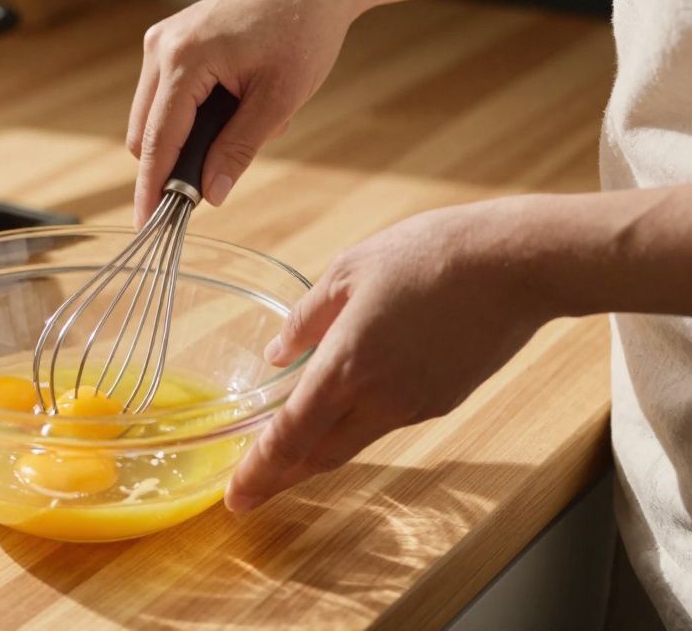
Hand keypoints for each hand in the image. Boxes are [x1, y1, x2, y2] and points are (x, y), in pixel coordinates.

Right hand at [127, 0, 359, 225]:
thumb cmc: (303, 33)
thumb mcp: (278, 101)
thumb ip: (238, 150)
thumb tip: (209, 196)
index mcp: (184, 58)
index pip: (157, 140)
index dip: (151, 187)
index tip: (145, 224)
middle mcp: (161, 47)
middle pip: (142, 133)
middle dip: (170, 165)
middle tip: (210, 187)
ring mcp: (161, 40)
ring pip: (150, 116)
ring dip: (184, 138)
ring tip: (243, 125)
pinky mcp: (169, 40)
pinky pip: (164, 96)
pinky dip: (189, 116)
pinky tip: (233, 106)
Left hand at [225, 198, 553, 511]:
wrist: (515, 265)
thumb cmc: (429, 254)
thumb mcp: (348, 270)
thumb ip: (306, 318)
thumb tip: (277, 352)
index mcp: (346, 366)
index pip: (291, 436)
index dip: (259, 471)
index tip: (236, 496)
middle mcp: (379, 399)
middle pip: (320, 455)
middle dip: (280, 478)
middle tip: (249, 492)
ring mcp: (415, 405)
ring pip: (354, 441)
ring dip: (318, 451)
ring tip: (288, 452)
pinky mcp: (442, 400)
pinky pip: (387, 420)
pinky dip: (357, 422)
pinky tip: (350, 403)